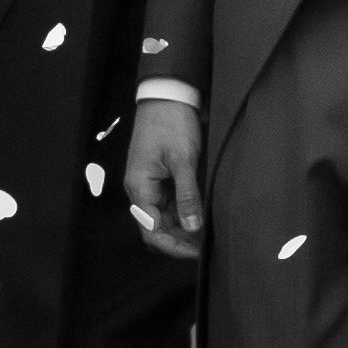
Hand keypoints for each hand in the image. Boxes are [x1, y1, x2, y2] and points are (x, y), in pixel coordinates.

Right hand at [122, 91, 207, 251]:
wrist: (168, 95)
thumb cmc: (171, 122)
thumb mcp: (183, 159)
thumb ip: (187, 194)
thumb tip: (193, 225)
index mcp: (140, 187)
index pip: (152, 231)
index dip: (174, 246)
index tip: (197, 252)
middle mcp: (141, 190)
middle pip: (157, 228)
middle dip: (181, 240)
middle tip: (207, 245)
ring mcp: (150, 184)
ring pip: (164, 217)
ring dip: (183, 227)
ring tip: (207, 233)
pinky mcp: (160, 177)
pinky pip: (169, 203)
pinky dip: (184, 212)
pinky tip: (201, 215)